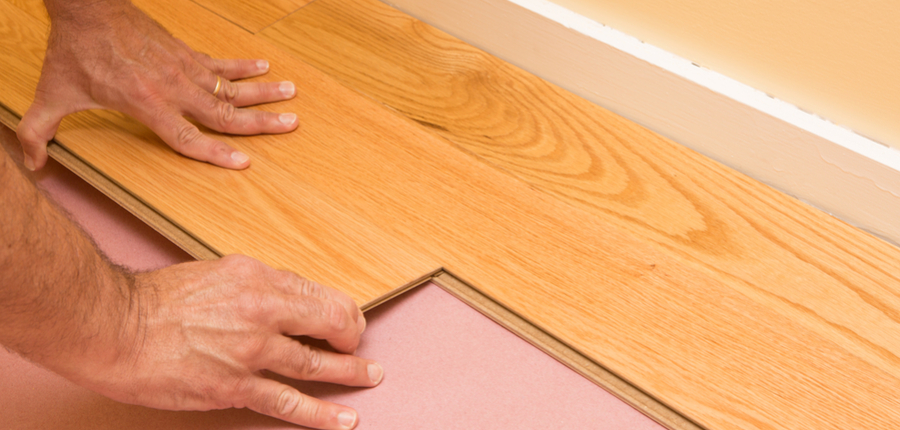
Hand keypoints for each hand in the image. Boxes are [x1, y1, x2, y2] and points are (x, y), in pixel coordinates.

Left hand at [17, 0, 298, 170]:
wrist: (88, 6)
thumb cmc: (75, 52)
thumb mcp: (53, 95)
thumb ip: (40, 133)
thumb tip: (29, 165)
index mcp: (148, 105)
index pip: (188, 137)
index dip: (216, 153)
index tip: (245, 162)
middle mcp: (173, 88)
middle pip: (224, 112)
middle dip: (260, 121)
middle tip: (291, 123)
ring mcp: (183, 68)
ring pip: (231, 85)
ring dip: (262, 91)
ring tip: (291, 94)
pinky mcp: (184, 52)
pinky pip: (221, 62)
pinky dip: (243, 64)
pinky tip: (264, 65)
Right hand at [73, 255, 381, 429]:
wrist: (114, 328)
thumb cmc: (155, 300)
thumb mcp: (215, 274)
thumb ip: (255, 287)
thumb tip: (284, 300)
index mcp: (257, 278)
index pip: (318, 293)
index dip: (340, 310)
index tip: (347, 320)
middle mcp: (262, 311)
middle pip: (329, 323)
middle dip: (353, 337)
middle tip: (362, 348)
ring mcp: (251, 351)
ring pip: (316, 364)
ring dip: (349, 373)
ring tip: (370, 376)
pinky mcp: (235, 387)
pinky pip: (288, 402)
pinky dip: (321, 414)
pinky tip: (344, 419)